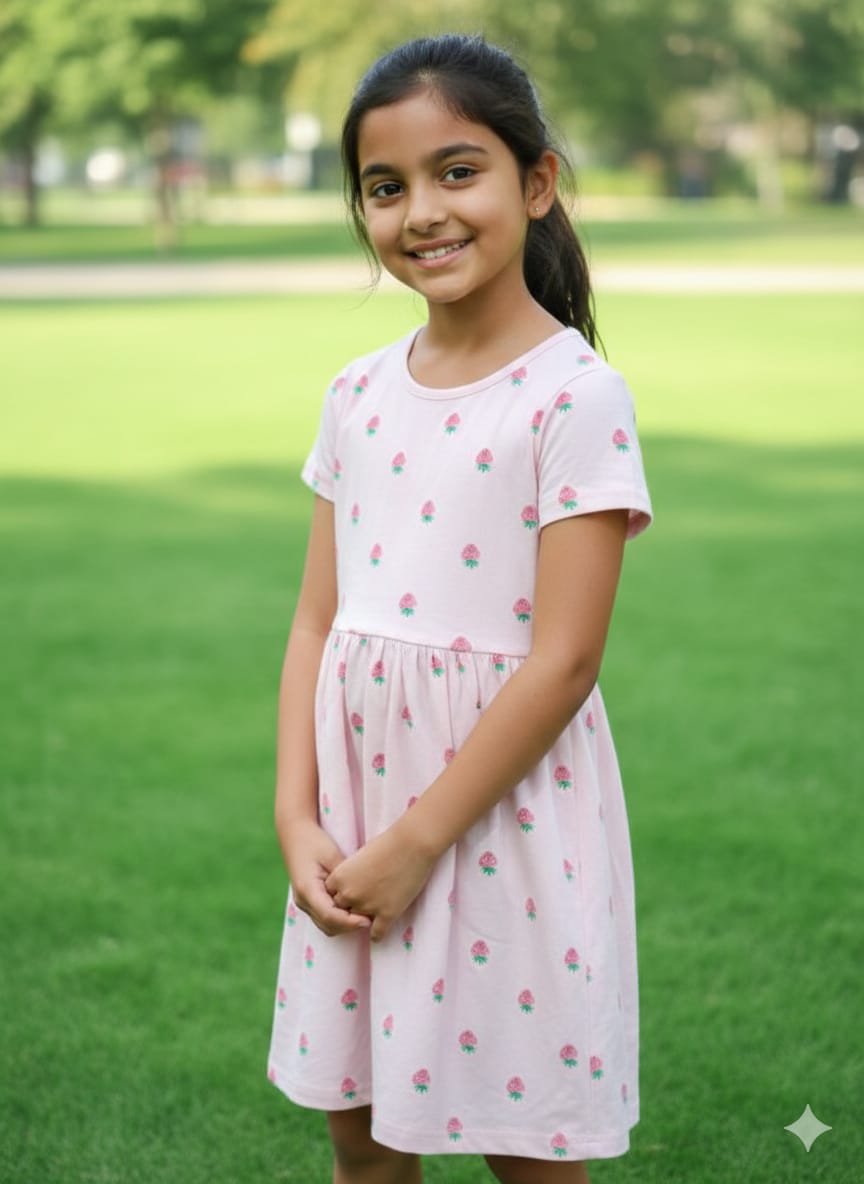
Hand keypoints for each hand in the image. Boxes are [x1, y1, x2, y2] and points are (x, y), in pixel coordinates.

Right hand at [282, 819, 370, 937]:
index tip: (368, 921)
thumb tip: (363, 893)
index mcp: (307, 889)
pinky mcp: (308, 901)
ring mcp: (304, 903)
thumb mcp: (332, 855)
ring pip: (326, 926)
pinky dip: (339, 919)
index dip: (349, 922)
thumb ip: (345, 876)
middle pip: (328, 925)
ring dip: (345, 925)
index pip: (330, 915)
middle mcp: (303, 900)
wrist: (295, 834)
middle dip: (349, 927)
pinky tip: (354, 912)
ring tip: (365, 917)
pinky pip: (324, 918)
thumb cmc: (314, 841)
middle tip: (372, 921)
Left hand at [324, 824, 436, 941]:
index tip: (351, 891)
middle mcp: (349, 894)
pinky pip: (376, 934)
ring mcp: (368, 906)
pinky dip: (378, 933)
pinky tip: (381, 927)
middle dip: (351, 907)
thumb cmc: (388, 843)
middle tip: (362, 903)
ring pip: (358, 923)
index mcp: (339, 878)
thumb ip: (351, 873)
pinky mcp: (387, 914)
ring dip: (364, 919)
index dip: (342, 894)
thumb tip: (352, 884)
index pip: (331, 895)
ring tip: (372, 916)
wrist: (412, 844)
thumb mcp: (360, 856)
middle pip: (342, 910)